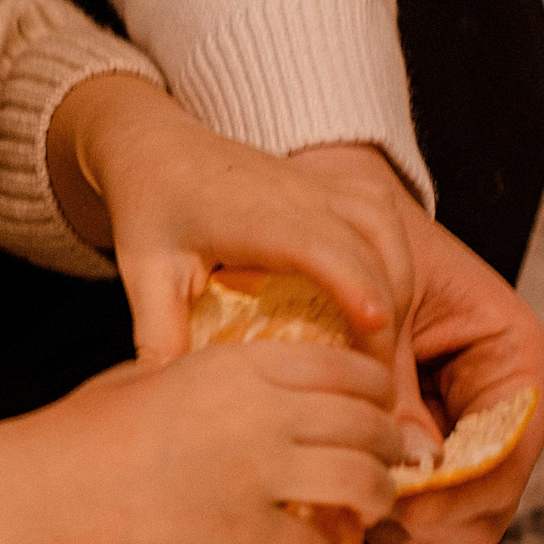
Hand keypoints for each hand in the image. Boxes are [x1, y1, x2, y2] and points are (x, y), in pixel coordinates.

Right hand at [25, 335, 399, 543]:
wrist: (59, 480)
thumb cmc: (98, 424)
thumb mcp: (167, 370)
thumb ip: (225, 374)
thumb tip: (265, 384)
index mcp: (245, 364)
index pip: (349, 367)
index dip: (379, 389)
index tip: (380, 405)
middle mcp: (264, 412)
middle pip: (369, 424)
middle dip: (391, 446)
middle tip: (390, 459)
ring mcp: (258, 473)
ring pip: (362, 485)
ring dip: (375, 500)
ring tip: (370, 506)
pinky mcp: (244, 531)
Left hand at [49, 77, 414, 372]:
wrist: (154, 146)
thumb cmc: (149, 208)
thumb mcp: (144, 274)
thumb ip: (157, 335)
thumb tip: (166, 397)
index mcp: (250, 214)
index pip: (316, 245)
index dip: (353, 283)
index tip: (375, 328)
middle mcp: (294, 192)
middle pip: (366, 244)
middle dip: (386, 312)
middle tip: (376, 380)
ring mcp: (317, 182)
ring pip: (385, 225)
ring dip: (399, 283)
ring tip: (384, 344)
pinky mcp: (330, 182)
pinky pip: (384, 212)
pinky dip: (397, 255)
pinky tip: (387, 297)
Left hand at [288, 145, 543, 543]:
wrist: (333, 213)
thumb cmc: (366, 240)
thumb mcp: (381, 303)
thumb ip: (393, 379)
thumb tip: (409, 464)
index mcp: (514, 353)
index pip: (511, 445)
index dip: (466, 490)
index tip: (408, 510)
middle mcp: (500, 395)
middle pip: (491, 493)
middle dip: (439, 517)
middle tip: (376, 521)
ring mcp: (461, 417)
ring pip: (457, 504)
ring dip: (411, 518)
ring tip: (357, 513)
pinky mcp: (420, 429)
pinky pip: (418, 486)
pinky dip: (390, 500)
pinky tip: (349, 497)